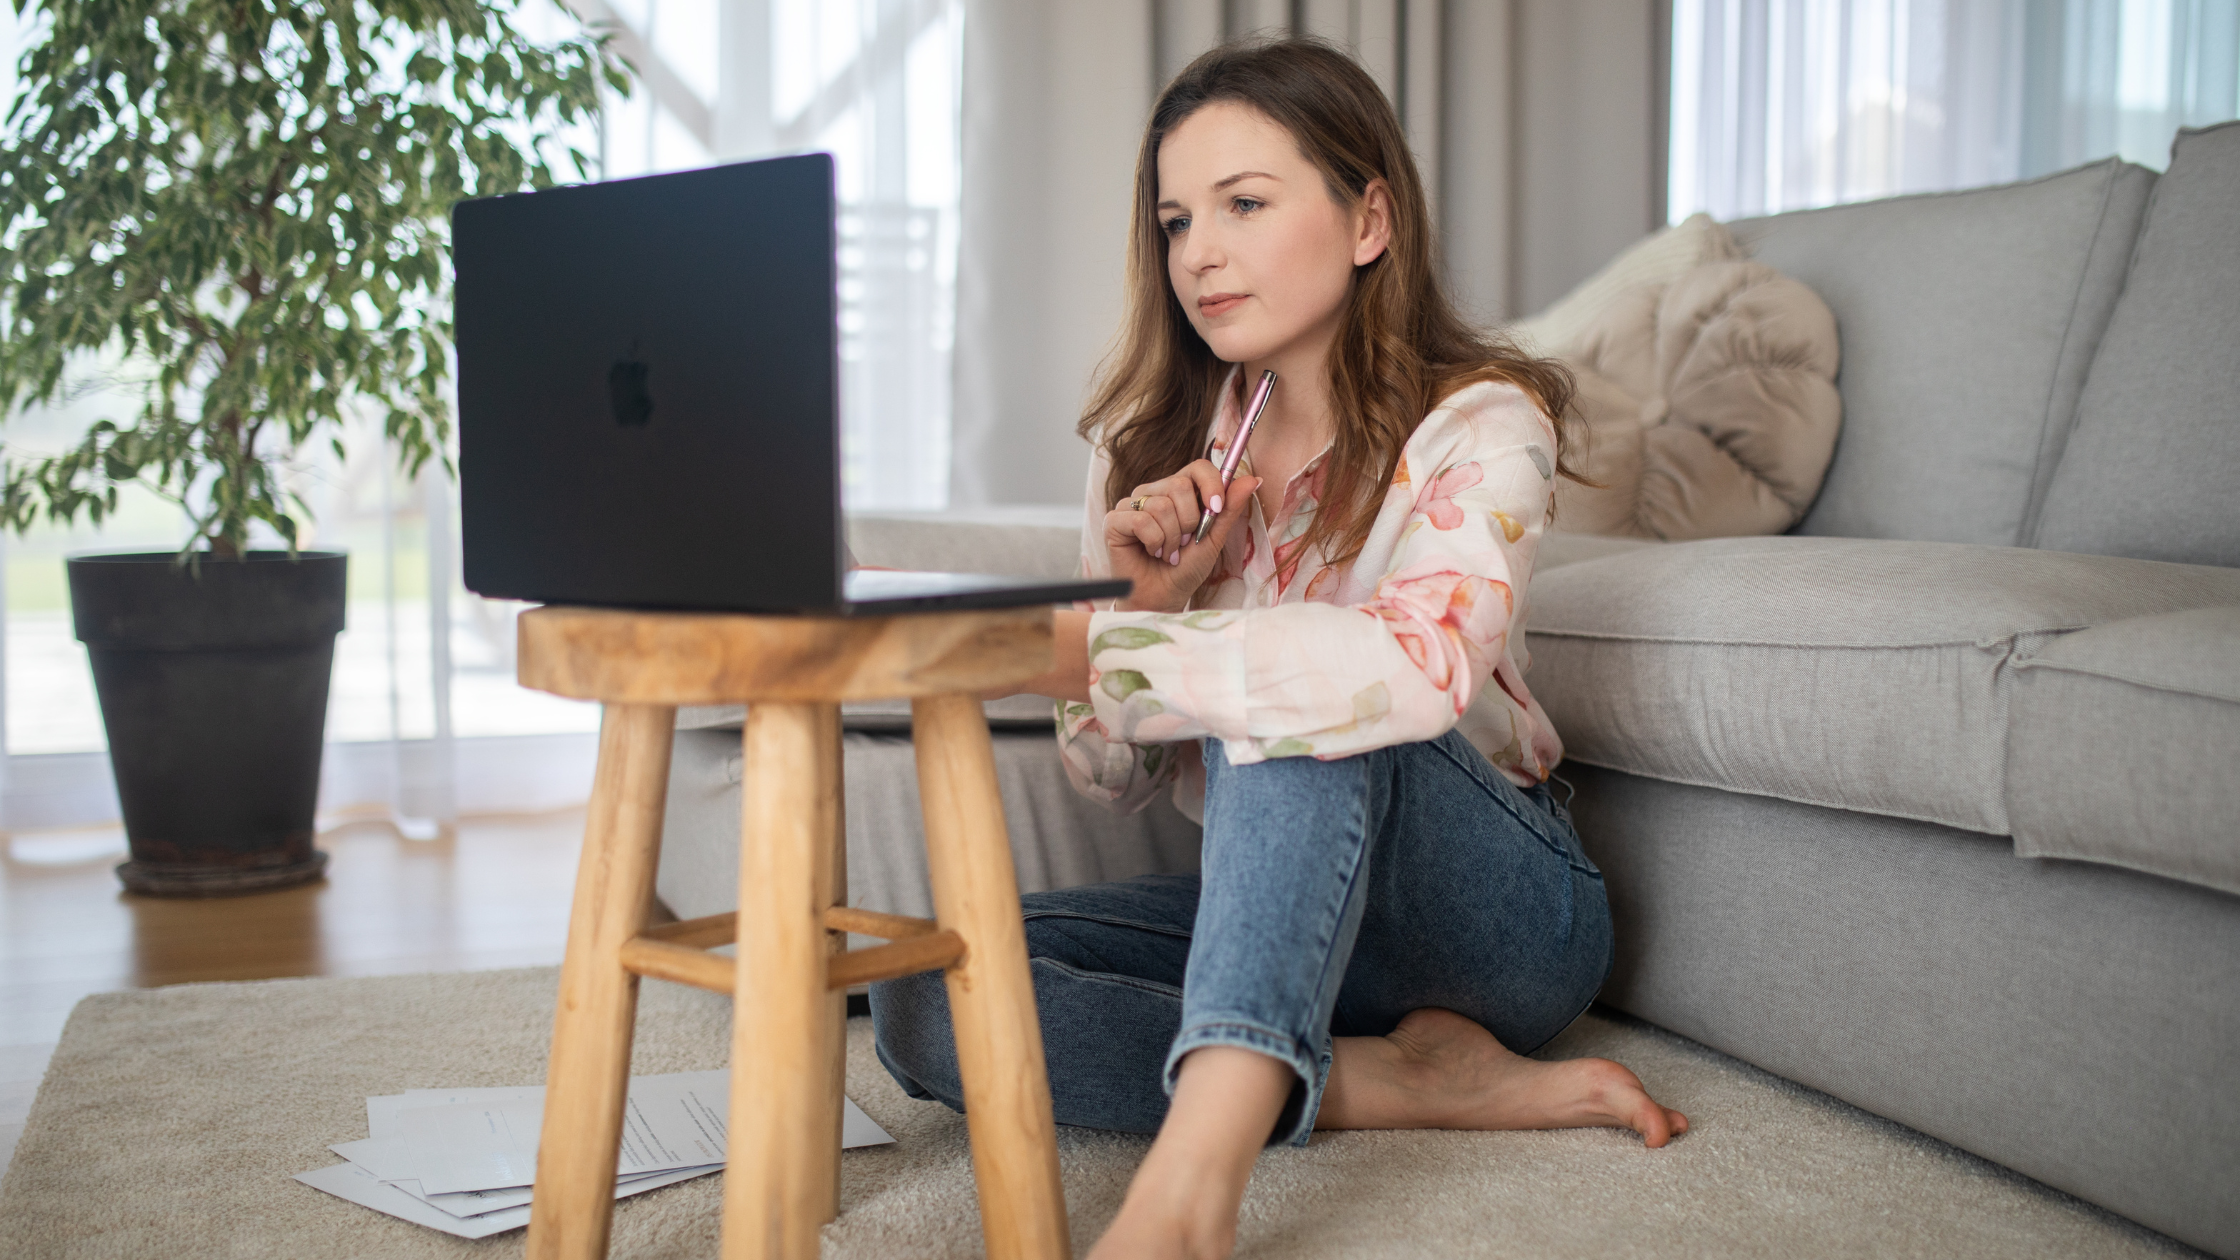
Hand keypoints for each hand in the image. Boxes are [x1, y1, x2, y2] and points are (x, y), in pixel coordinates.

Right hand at [1105, 462, 1260, 613]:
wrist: (1163, 597)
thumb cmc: (1186, 568)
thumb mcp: (1213, 538)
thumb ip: (1229, 509)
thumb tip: (1253, 479)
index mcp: (1178, 491)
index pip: (1198, 467)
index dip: (1211, 484)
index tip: (1216, 508)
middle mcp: (1153, 492)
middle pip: (1179, 485)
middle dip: (1190, 521)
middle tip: (1184, 542)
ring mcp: (1131, 504)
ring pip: (1161, 506)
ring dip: (1172, 538)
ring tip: (1168, 553)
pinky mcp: (1114, 520)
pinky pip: (1141, 521)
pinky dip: (1154, 543)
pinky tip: (1151, 553)